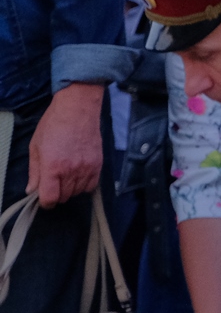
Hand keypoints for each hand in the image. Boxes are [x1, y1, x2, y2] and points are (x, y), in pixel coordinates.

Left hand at [28, 83, 104, 207]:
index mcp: (53, 166)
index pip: (50, 198)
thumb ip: (34, 172)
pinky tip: (78, 176)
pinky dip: (83, 186)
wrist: (77, 110)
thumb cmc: (53, 125)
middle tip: (52, 182)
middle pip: (64, 197)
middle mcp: (71, 171)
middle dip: (56, 193)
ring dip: (70, 189)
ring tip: (65, 176)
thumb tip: (31, 190)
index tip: (43, 198)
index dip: (45, 202)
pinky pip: (91, 186)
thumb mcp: (36, 147)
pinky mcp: (98, 165)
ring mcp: (87, 168)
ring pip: (77, 192)